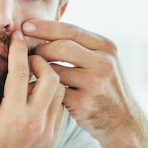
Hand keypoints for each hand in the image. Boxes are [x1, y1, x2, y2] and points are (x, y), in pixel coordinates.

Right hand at [0, 30, 66, 147]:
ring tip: (32, 74)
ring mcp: (48, 133)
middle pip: (51, 78)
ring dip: (49, 78)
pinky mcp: (53, 140)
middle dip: (41, 61)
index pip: (21, 74)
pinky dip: (52, 96)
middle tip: (27, 57)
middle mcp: (35, 124)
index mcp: (13, 119)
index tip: (17, 36)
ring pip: (59, 92)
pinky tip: (36, 94)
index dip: (19, 50)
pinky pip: (60, 108)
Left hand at [21, 20, 147, 142]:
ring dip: (38, 70)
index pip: (70, 30)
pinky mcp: (84, 103)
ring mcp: (95, 84)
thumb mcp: (102, 60)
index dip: (45, 26)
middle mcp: (104, 63)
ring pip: (55, 70)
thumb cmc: (104, 86)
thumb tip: (43, 28)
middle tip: (25, 52)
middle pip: (61, 47)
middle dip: (39, 48)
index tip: (25, 26)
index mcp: (106, 47)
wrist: (123, 121)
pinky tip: (35, 88)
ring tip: (29, 70)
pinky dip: (42, 88)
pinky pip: (54, 91)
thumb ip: (80, 45)